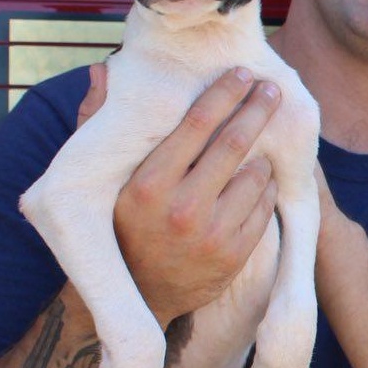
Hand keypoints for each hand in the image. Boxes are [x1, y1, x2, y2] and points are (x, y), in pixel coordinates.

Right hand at [78, 64, 280, 326]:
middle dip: (257, 110)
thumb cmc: (118, 225)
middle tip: (272, 89)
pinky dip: (265, 187)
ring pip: (255, 176)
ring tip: (261, 142)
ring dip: (262, 153)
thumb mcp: (97, 181)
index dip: (223, 93)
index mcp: (148, 184)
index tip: (240, 73)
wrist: (137, 296)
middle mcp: (182, 209)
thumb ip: (95, 123)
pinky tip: (260, 178)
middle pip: (233, 143)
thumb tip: (102, 70)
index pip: (196, 124)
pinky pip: (263, 208)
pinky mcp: (233, 256)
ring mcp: (211, 235)